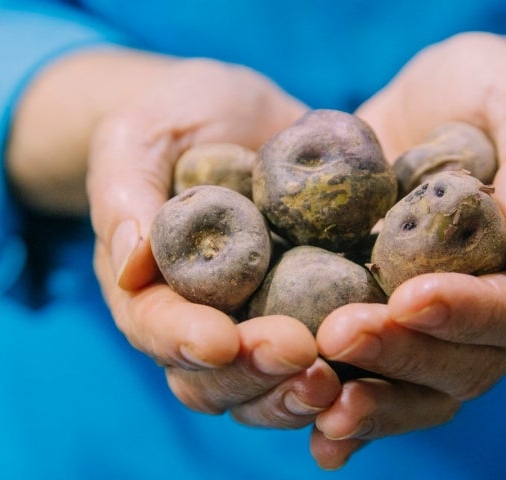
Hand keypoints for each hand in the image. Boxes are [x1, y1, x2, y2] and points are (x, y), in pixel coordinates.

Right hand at [88, 57, 340, 427]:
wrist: (239, 114)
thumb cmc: (176, 118)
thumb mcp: (139, 137)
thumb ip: (126, 194)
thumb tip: (131, 263)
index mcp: (149, 286)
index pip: (155, 327)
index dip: (183, 340)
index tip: (220, 341)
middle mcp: (203, 317)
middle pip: (215, 375)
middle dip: (253, 372)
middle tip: (298, 354)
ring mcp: (259, 319)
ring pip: (268, 384)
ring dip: (298, 391)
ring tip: (337, 376)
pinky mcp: (311, 308)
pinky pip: (327, 352)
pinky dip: (348, 369)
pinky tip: (379, 352)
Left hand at [311, 32, 505, 468]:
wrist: (446, 101)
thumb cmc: (496, 91)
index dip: (469, 311)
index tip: (411, 298)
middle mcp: (500, 307)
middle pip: (465, 362)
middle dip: (402, 354)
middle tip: (339, 335)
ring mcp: (445, 320)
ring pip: (421, 386)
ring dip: (371, 397)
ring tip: (316, 397)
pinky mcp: (393, 315)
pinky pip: (380, 374)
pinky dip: (350, 405)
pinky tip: (311, 424)